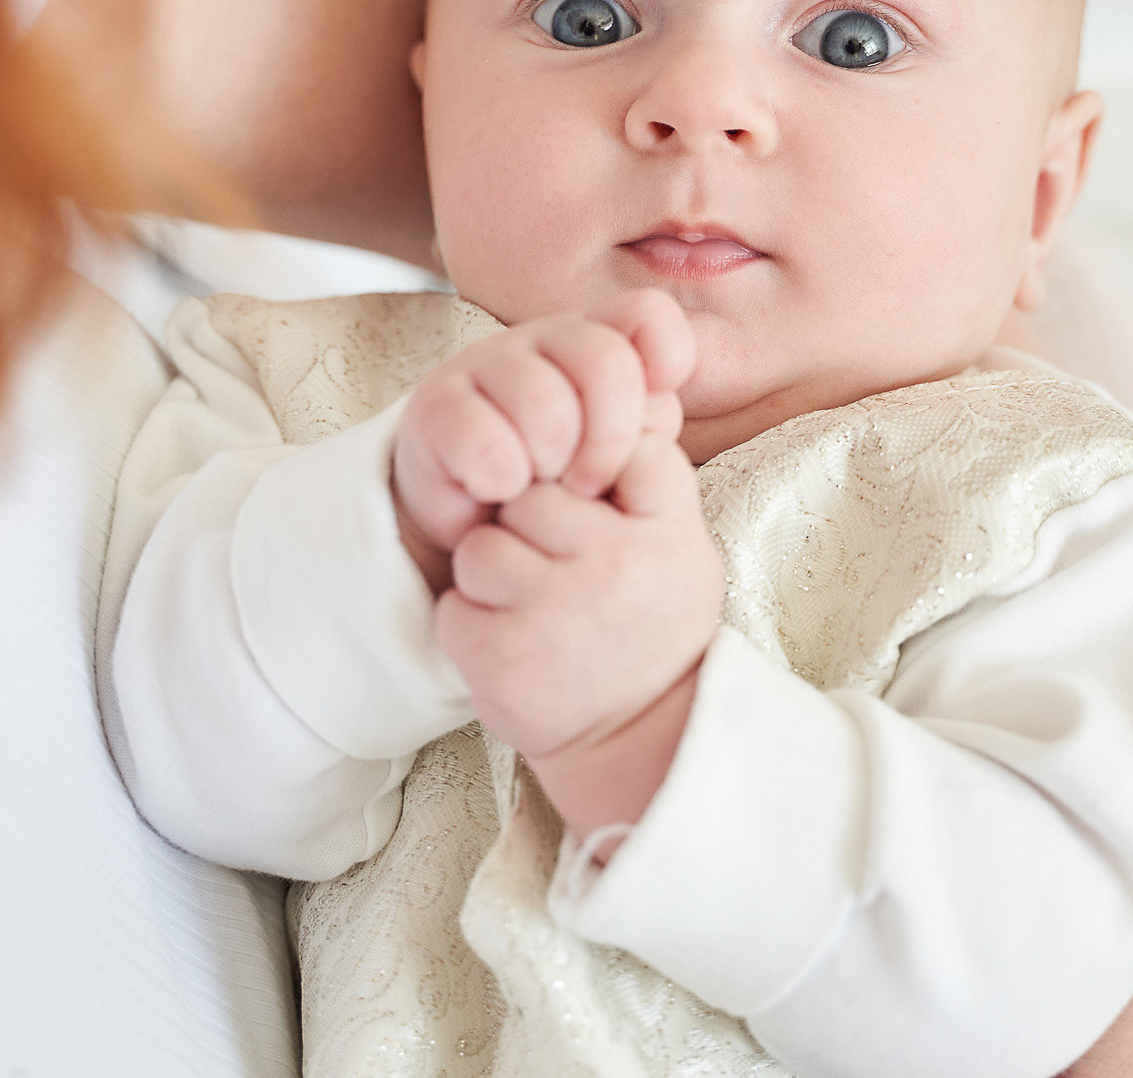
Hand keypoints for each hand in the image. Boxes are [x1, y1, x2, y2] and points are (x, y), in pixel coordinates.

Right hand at [391, 290, 691, 592]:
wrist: (473, 521)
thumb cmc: (559, 486)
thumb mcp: (617, 458)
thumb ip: (647, 425)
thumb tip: (657, 407)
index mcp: (599, 340)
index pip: (649, 315)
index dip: (666, 362)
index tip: (651, 429)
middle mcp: (544, 337)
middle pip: (607, 363)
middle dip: (609, 442)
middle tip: (589, 486)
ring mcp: (485, 360)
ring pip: (547, 405)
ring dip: (549, 466)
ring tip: (536, 487)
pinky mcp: (435, 401)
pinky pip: (487, 443)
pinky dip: (501, 482)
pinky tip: (494, 489)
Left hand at [435, 433, 725, 837]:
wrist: (636, 737)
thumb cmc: (650, 624)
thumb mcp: (678, 545)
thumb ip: (649, 476)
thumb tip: (631, 395)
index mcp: (666, 533)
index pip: (618, 442)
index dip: (591, 469)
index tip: (597, 510)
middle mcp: (614, 568)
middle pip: (529, 494)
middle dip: (529, 527)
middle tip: (559, 575)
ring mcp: (555, 613)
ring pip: (481, 548)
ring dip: (493, 577)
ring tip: (534, 613)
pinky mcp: (500, 657)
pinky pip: (454, 606)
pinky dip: (470, 626)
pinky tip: (512, 649)